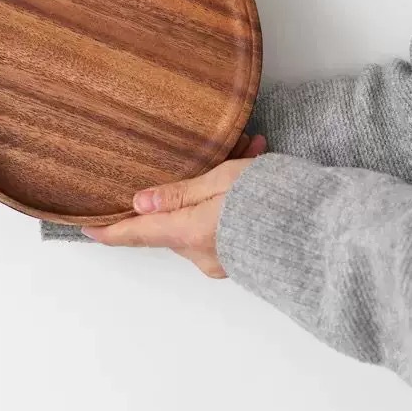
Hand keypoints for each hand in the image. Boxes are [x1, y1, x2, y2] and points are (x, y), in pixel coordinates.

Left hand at [81, 135, 266, 277]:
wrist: (326, 232)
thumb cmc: (272, 201)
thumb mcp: (221, 182)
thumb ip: (179, 192)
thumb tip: (139, 202)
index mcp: (187, 233)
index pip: (135, 234)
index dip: (108, 230)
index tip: (85, 226)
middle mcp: (200, 252)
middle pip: (172, 219)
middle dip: (182, 187)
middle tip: (204, 158)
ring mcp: (223, 257)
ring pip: (203, 215)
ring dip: (215, 187)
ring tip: (245, 153)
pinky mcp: (244, 254)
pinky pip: (226, 223)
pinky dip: (232, 199)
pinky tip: (255, 165)